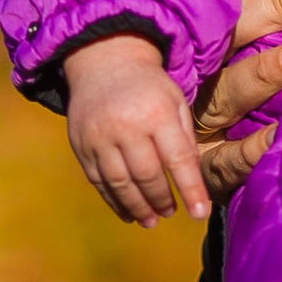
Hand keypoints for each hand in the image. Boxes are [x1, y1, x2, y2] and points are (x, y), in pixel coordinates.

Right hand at [63, 37, 205, 226]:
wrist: (103, 61)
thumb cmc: (149, 86)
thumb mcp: (175, 101)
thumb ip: (184, 138)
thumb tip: (191, 180)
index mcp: (157, 112)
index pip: (178, 159)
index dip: (191, 189)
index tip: (200, 213)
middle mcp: (126, 126)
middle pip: (147, 176)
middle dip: (161, 200)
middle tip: (170, 213)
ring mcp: (99, 137)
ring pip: (120, 183)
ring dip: (137, 207)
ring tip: (151, 220)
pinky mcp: (81, 146)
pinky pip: (98, 181)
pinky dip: (114, 201)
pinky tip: (128, 212)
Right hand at [193, 0, 281, 205]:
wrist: (135, 143)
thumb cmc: (192, 68)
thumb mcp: (209, 20)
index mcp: (196, 23)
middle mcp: (195, 63)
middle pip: (237, 28)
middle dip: (280, 5)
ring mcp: (196, 111)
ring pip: (232, 88)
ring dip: (268, 72)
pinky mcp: (199, 160)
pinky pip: (224, 158)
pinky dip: (248, 150)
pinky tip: (279, 135)